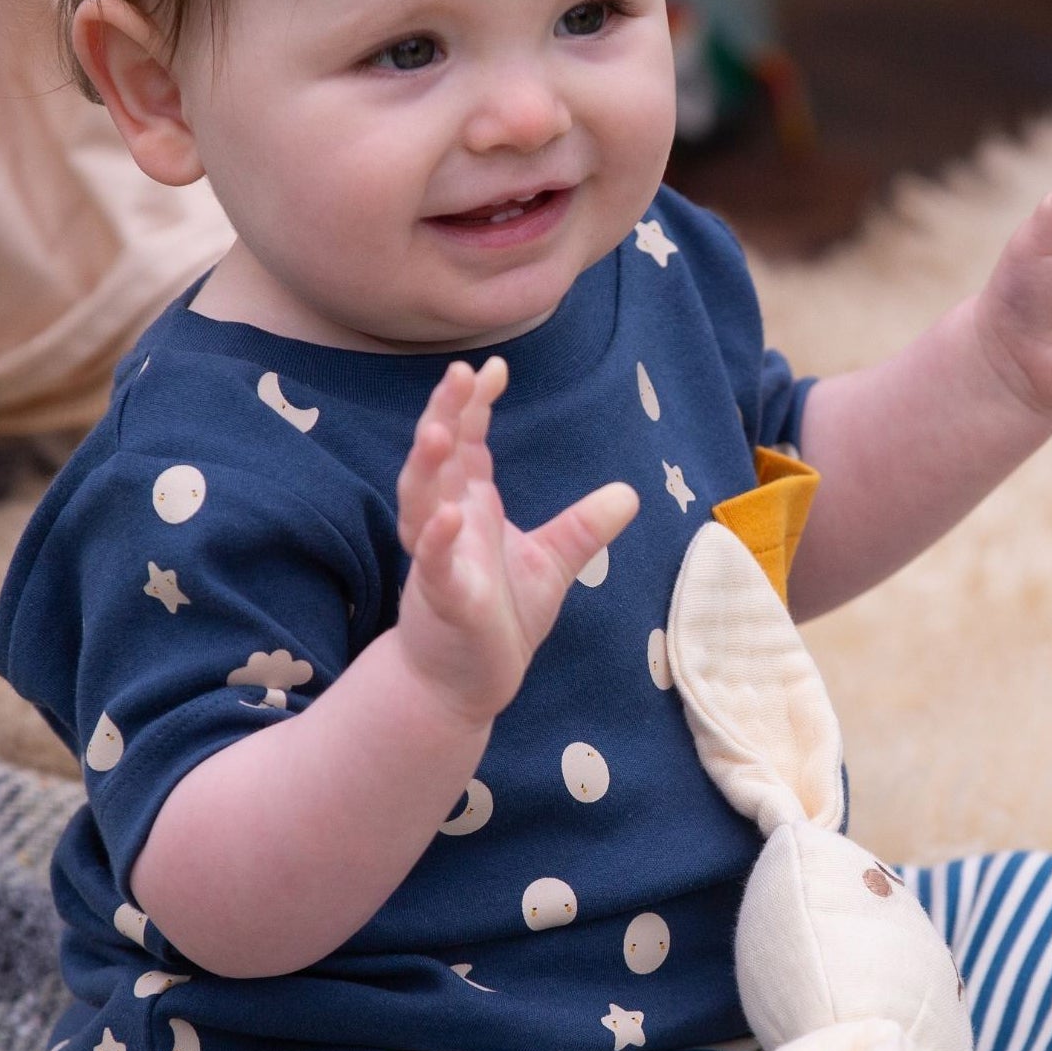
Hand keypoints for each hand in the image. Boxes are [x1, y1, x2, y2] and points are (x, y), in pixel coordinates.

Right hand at [394, 357, 637, 724]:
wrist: (467, 683)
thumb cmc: (501, 619)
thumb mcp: (553, 564)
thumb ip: (582, 527)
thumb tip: (629, 493)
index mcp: (471, 507)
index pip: (467, 443)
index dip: (474, 406)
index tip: (491, 367)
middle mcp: (446, 524)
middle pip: (438, 459)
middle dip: (444, 416)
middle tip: (458, 375)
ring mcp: (438, 560)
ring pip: (421, 503)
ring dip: (427, 468)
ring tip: (439, 432)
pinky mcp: (442, 600)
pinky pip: (434, 565)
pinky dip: (437, 540)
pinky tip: (448, 517)